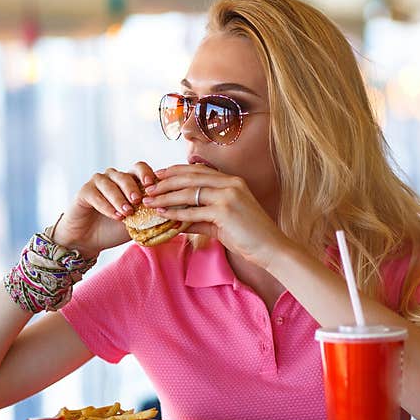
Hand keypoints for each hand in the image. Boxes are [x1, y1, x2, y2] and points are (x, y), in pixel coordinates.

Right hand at [52, 162, 159, 258]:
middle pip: (125, 175)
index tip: (151, 186)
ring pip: (109, 183)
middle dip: (132, 188)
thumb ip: (151, 215)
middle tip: (138, 201)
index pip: (139, 168)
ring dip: (119, 198)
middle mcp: (113, 178)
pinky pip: (95, 194)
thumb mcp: (138, 223)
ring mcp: (98, 183)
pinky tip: (114, 216)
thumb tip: (174, 214)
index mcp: (129, 181)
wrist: (91, 240)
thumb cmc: (115, 229)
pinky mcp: (84, 191)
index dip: (146, 174)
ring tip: (126, 213)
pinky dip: (106, 205)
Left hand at [141, 164, 286, 268]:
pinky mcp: (224, 211)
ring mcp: (228, 196)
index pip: (198, 170)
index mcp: (232, 181)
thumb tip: (178, 221)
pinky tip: (162, 215)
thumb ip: (201, 217)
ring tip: (149, 201)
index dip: (176, 171)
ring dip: (166, 197)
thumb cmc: (249, 236)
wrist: (271, 249)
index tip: (158, 175)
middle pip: (190, 177)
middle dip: (166, 182)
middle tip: (148, 188)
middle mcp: (230, 183)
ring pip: (189, 192)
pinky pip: (193, 211)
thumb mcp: (222, 223)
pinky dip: (176, 213)